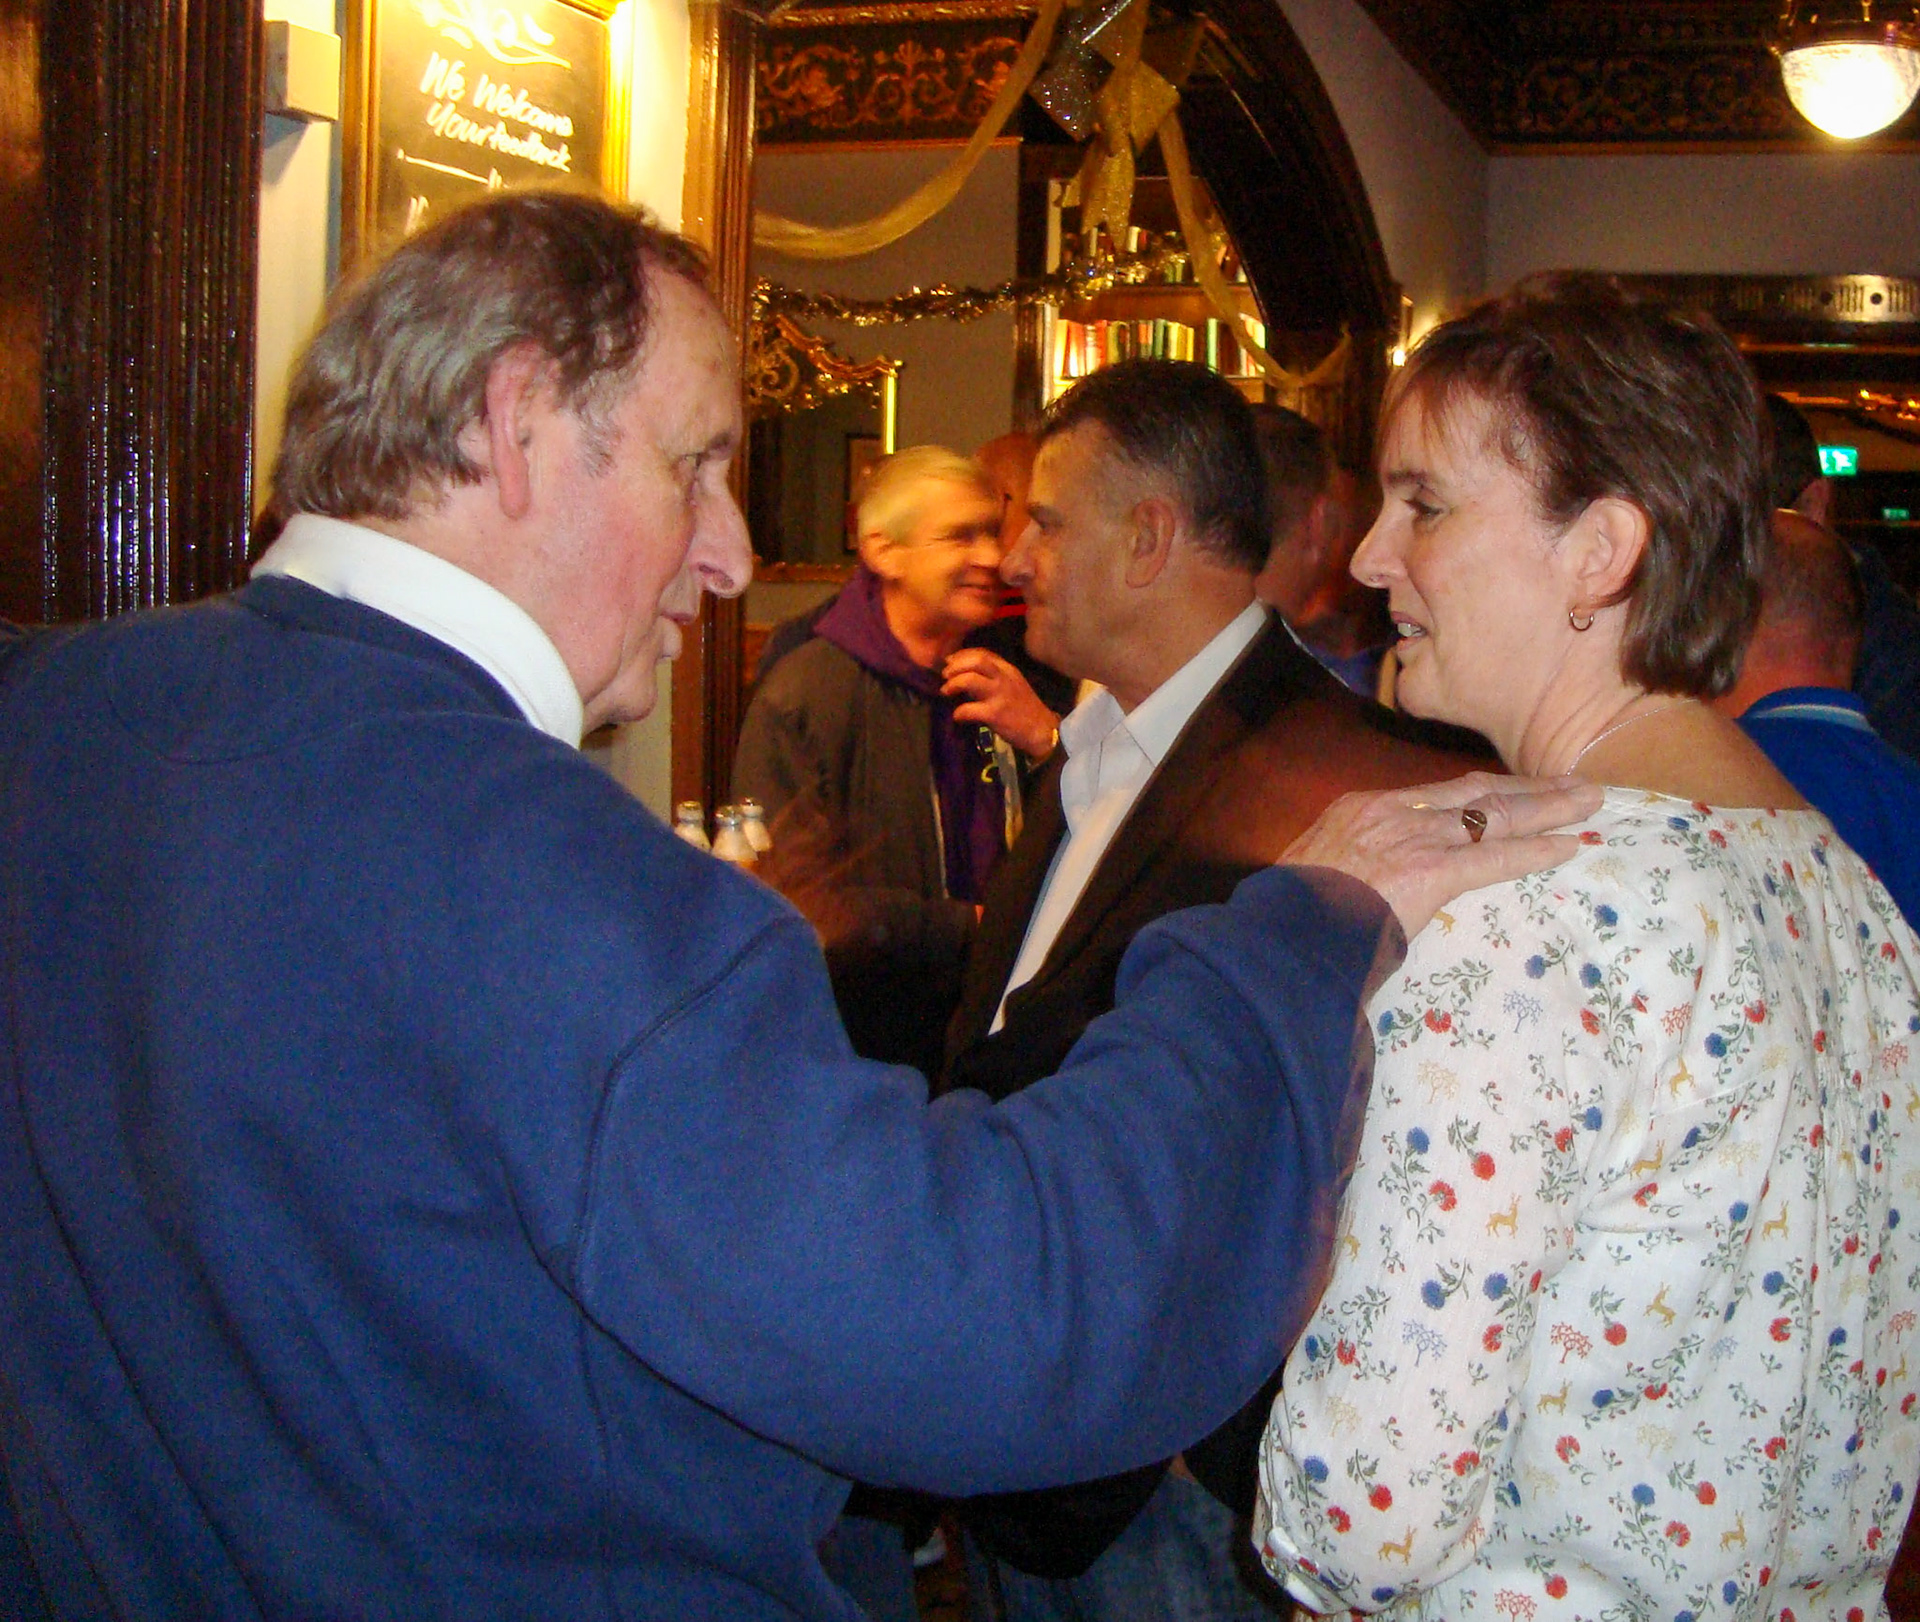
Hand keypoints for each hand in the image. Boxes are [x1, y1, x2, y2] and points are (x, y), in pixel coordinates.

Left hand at [941, 649, 1057, 759]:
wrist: (1042, 731)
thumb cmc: (1025, 709)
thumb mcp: (1013, 684)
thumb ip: (995, 676)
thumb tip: (966, 673)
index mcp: (1008, 669)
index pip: (982, 653)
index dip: (962, 655)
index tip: (949, 662)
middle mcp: (1004, 678)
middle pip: (976, 660)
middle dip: (955, 666)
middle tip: (945, 676)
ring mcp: (1000, 695)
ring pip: (969, 680)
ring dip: (953, 685)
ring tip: (946, 692)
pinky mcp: (995, 714)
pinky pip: (969, 709)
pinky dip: (958, 712)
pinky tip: (958, 717)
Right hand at [1282, 772, 1603, 938]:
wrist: (1281, 930)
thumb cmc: (1289, 915)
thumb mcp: (1312, 872)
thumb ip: (1347, 869)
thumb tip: (1359, 887)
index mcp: (1363, 809)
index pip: (1437, 795)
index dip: (1484, 792)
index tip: (1514, 790)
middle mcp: (1394, 813)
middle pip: (1476, 793)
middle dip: (1528, 789)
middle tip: (1573, 784)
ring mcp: (1413, 838)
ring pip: (1494, 814)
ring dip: (1547, 807)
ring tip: (1588, 801)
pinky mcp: (1430, 871)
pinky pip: (1494, 857)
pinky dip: (1535, 850)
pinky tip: (1569, 845)